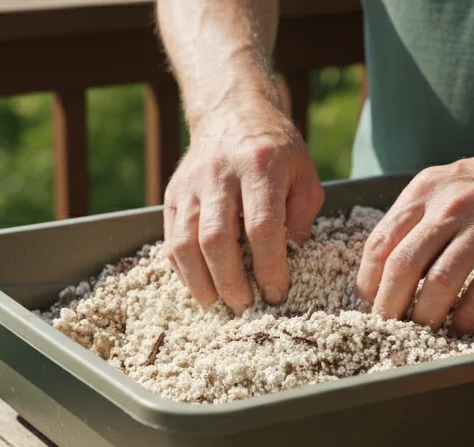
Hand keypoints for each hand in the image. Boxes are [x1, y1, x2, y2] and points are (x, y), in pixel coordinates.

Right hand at [163, 96, 323, 312]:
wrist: (231, 112)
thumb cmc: (275, 149)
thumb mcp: (304, 172)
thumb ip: (302, 214)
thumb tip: (292, 255)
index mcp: (259, 167)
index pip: (261, 226)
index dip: (268, 266)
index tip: (276, 293)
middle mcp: (219, 174)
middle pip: (216, 239)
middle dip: (230, 281)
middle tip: (245, 307)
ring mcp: (191, 185)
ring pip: (185, 243)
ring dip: (201, 282)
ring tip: (218, 304)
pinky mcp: (173, 195)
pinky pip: (170, 239)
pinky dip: (183, 270)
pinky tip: (201, 286)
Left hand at [357, 137, 473, 333]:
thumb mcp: (448, 187)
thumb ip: (418, 220)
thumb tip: (387, 270)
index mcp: (424, 192)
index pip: (379, 243)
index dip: (369, 282)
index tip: (371, 304)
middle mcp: (450, 206)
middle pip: (402, 265)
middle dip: (390, 306)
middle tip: (389, 328)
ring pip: (439, 281)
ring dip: (426, 316)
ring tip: (423, 333)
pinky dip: (467, 316)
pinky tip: (461, 328)